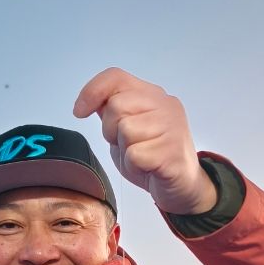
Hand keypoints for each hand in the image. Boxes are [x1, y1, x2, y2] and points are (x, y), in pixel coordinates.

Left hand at [73, 67, 216, 215]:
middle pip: (117, 106)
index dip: (92, 91)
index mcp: (152, 95)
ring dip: (125, 151)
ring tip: (141, 158)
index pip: (116, 77)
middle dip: (111, 130)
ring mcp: (172, 127)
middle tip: (128, 145)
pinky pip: (135, 155)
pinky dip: (134, 166)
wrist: (183, 187)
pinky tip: (148, 168)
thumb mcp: (127, 129)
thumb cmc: (153, 158)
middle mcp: (165, 105)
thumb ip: (113, 113)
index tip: (79, 111)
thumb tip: (89, 100)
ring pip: (125, 130)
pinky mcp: (172, 151)